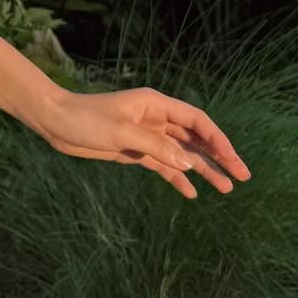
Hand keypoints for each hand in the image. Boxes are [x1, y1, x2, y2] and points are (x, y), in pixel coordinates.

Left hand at [42, 86, 251, 199]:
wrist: (55, 122)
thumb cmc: (86, 119)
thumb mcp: (122, 132)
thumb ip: (157, 148)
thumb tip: (191, 163)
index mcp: (156, 104)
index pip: (197, 121)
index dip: (218, 140)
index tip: (233, 160)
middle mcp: (156, 118)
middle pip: (195, 138)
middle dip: (219, 156)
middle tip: (242, 177)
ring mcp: (147, 135)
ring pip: (182, 153)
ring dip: (203, 169)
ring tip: (226, 189)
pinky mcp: (135, 151)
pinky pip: (164, 165)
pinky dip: (178, 177)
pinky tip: (191, 193)